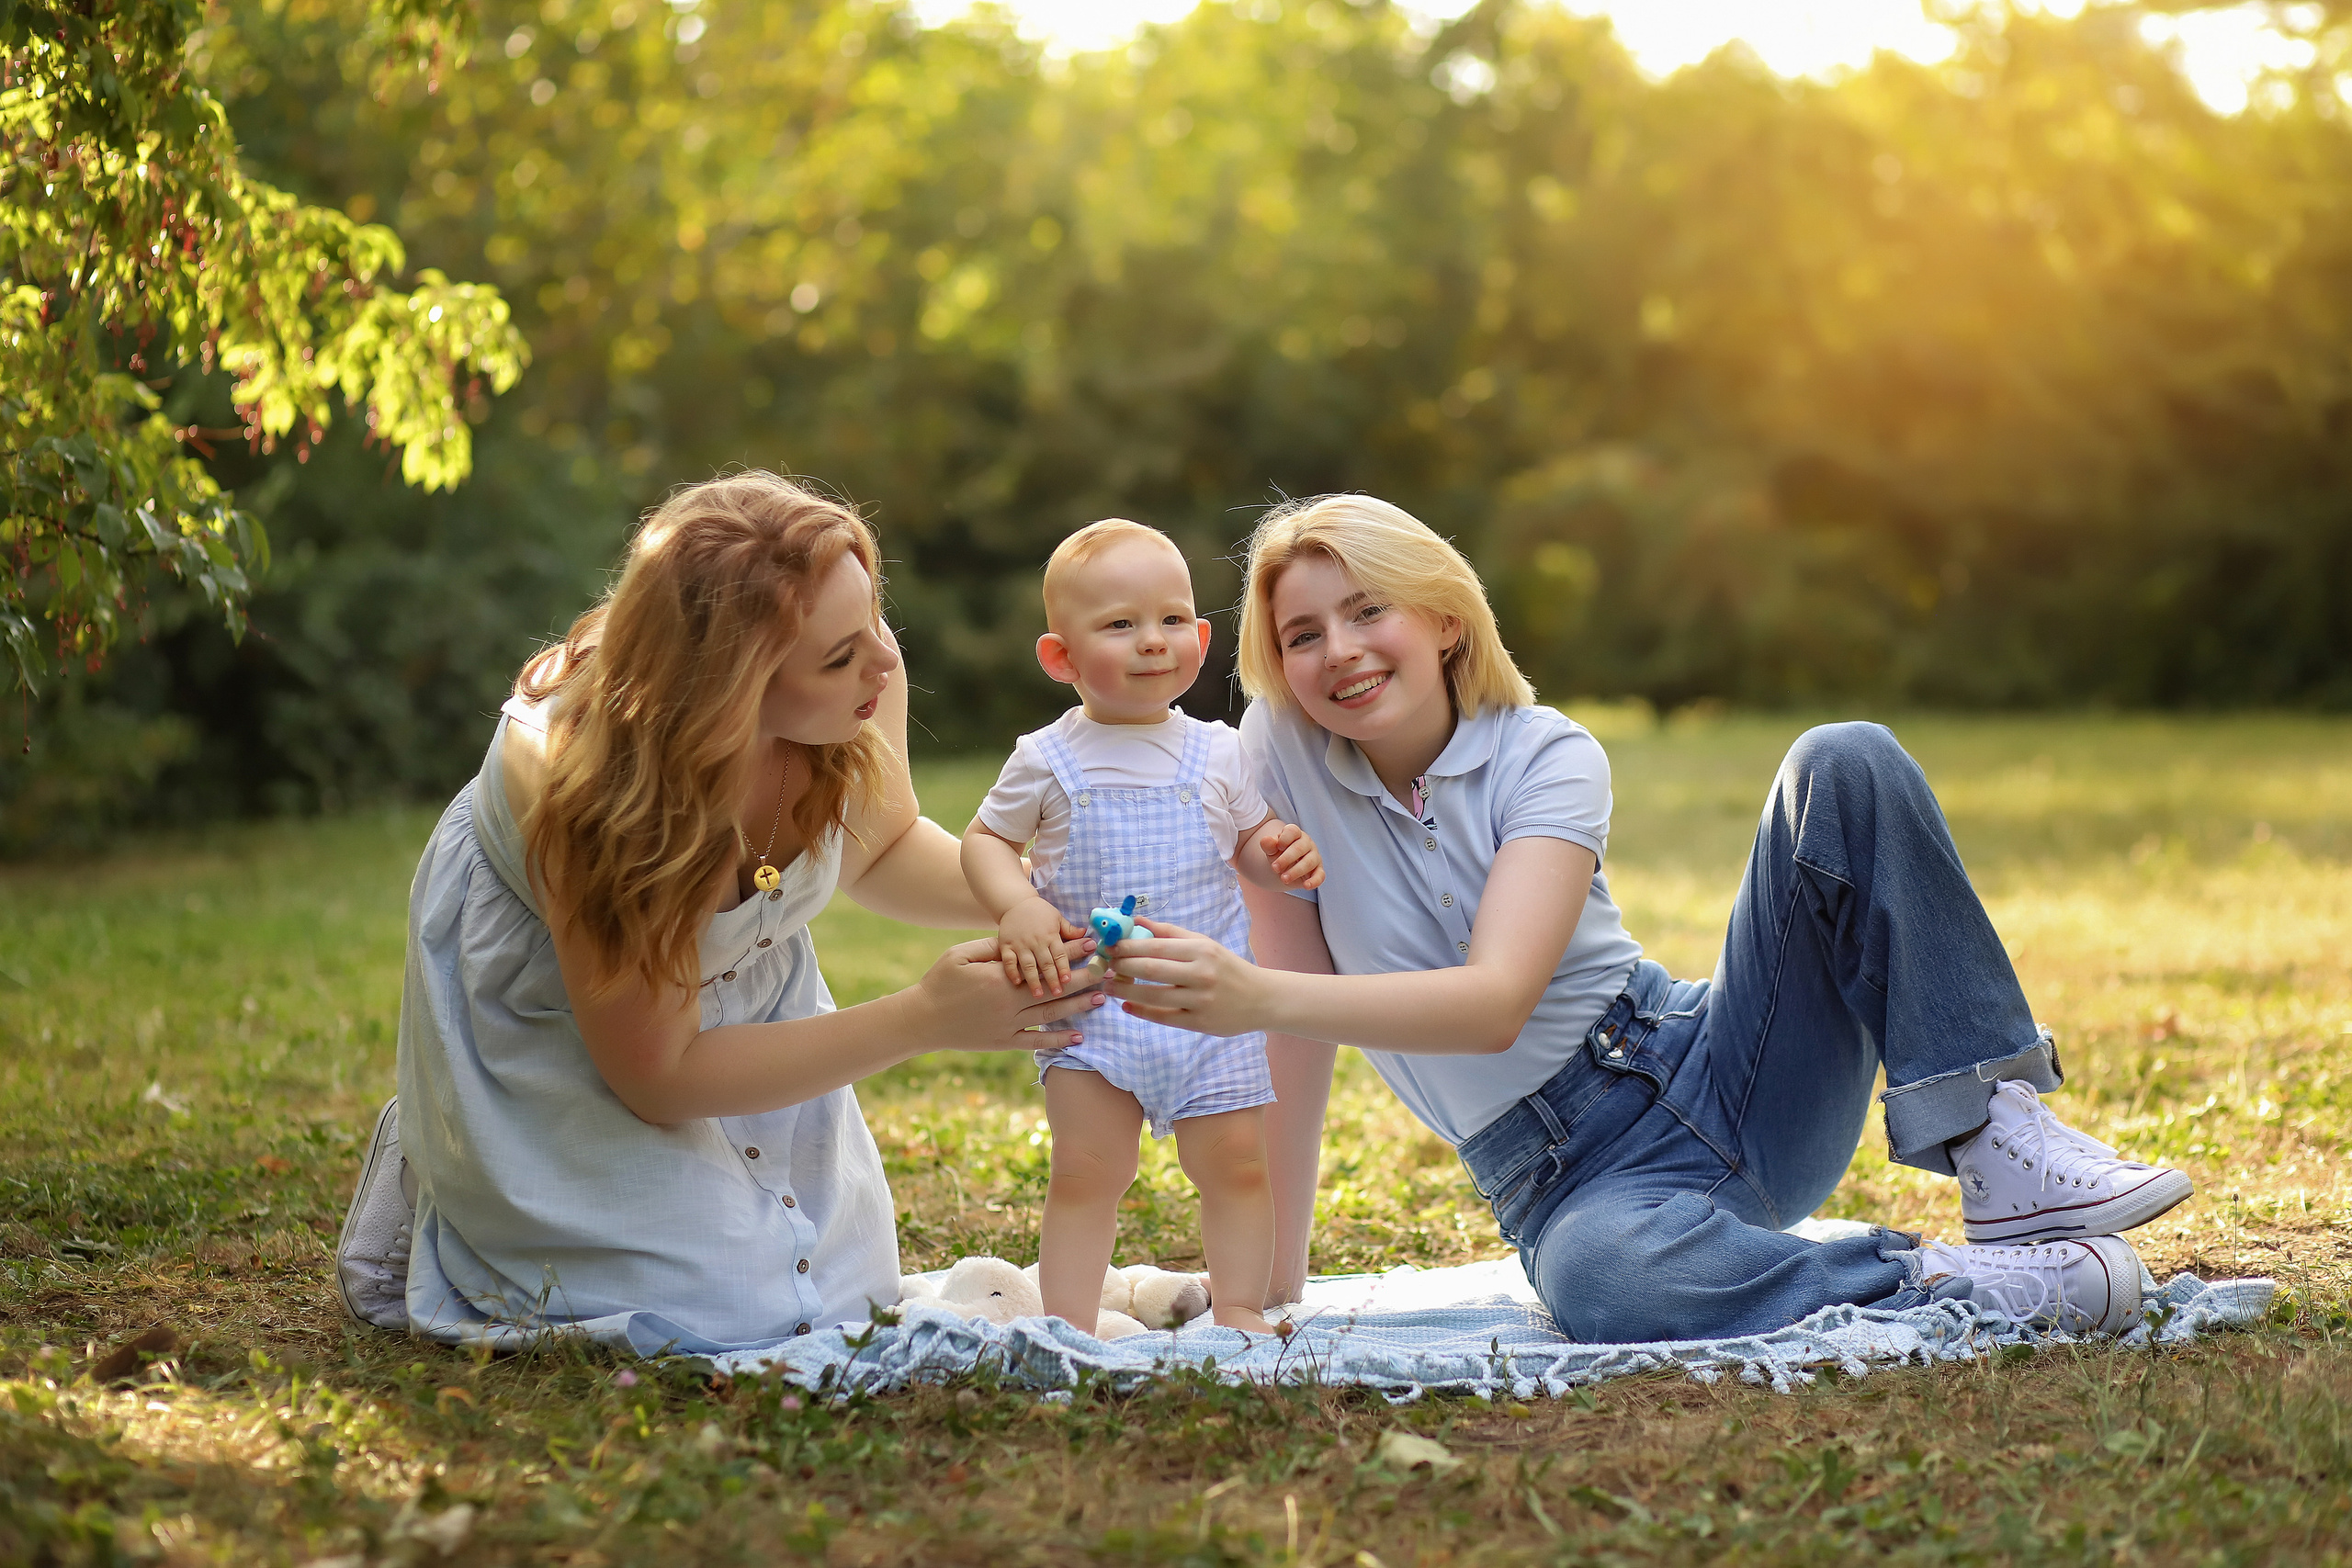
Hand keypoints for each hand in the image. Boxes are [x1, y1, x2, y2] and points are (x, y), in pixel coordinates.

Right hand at [915, 937, 1103, 1052]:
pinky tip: (1078, 1038)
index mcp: (1002, 979)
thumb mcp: (961, 954)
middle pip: (1056, 990)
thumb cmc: (939, 982)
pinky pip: (1035, 1042)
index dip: (1071, 954)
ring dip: (1078, 1008)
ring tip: (1102, 1000)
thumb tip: (1016, 941)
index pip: (1045, 963)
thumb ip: (992, 948)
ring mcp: (1008, 1026)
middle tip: (1110, 972)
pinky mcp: (1003, 1042)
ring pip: (1051, 1016)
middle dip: (1085, 980)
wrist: (922, 1021)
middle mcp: (1010, 1003)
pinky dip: (1057, 1041)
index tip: (1093, 946)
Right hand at [997, 896, 1089, 996]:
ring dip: (1033, 980)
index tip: (1068, 980)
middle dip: (1052, 978)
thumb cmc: (1039, 911)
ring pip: (1028, 964)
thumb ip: (1070, 930)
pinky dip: (1012, 971)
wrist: (1015, 902)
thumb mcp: (1057, 917)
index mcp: (1050, 935)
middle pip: (1045, 962)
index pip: (1060, 954)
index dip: (1064, 968)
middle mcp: (1036, 941)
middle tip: (1057, 993)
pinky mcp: (1006, 945)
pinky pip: (1008, 960)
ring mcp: (1020, 944)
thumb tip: (1086, 936)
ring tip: (1038, 994)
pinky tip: (1016, 983)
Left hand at [1100, 918, 1270, 1037]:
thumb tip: (1137, 920)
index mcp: (1201, 950)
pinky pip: (1163, 1017)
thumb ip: (1170, 932)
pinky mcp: (1199, 1022)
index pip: (1155, 946)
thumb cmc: (1228, 967)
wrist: (1261, 999)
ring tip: (1108, 986)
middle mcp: (1201, 974)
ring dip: (1124, 991)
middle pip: (1150, 969)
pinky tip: (1127, 1006)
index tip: (1107, 945)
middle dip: (1121, 966)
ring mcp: (1200, 1000)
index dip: (1126, 946)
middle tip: (1103, 965)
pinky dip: (1141, 1012)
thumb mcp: (1204, 944)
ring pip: (1152, 995)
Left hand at [1258, 820, 1323, 888]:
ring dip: (1296, 871)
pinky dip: (1314, 881)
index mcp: (1295, 834)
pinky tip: (1306, 886)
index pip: (1292, 831)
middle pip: (1299, 848)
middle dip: (1286, 859)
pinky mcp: (1318, 870)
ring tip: (1283, 879)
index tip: (1277, 847)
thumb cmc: (1279, 854)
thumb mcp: (1271, 850)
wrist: (1286, 867)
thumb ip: (1268, 845)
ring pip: (1309, 862)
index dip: (1285, 839)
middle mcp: (1307, 843)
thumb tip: (1265, 840)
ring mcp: (1314, 856)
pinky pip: (1320, 875)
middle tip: (1274, 868)